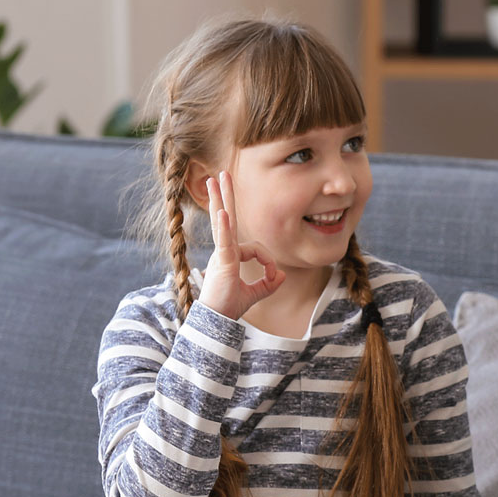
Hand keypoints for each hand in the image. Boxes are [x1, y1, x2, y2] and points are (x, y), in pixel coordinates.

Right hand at [197, 169, 285, 320]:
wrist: (217, 321)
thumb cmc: (230, 307)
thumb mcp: (255, 293)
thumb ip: (269, 283)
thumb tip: (282, 275)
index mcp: (230, 256)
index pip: (255, 247)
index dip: (268, 262)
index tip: (272, 277)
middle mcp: (223, 251)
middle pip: (225, 218)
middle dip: (224, 196)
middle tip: (220, 175)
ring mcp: (221, 254)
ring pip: (221, 222)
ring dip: (219, 199)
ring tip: (214, 180)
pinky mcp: (222, 261)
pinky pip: (224, 240)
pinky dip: (224, 226)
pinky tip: (223, 212)